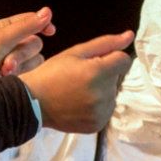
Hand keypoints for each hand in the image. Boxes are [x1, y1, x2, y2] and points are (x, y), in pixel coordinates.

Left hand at [0, 7, 55, 90]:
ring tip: (5, 72)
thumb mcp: (2, 39)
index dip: (43, 24)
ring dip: (22, 65)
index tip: (51, 31)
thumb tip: (48, 12)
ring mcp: (20, 58)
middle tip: (6, 63)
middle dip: (23, 53)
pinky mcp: (25, 73)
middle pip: (36, 41)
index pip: (31, 20)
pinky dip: (27, 73)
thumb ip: (26, 26)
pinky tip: (14, 77)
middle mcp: (14, 42)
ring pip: (38, 57)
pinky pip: (38, 69)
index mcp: (5, 28)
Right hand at [19, 31, 133, 132]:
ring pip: (112, 94)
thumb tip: (129, 36)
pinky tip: (80, 103)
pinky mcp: (99, 124)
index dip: (111, 58)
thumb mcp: (75, 53)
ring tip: (78, 92)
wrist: (32, 102)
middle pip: (117, 77)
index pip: (124, 60)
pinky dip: (97, 106)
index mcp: (98, 73)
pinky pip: (107, 109)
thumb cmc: (52, 74)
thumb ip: (106, 44)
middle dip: (103, 74)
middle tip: (79, 78)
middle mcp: (103, 94)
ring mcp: (102, 112)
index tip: (95, 62)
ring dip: (101, 90)